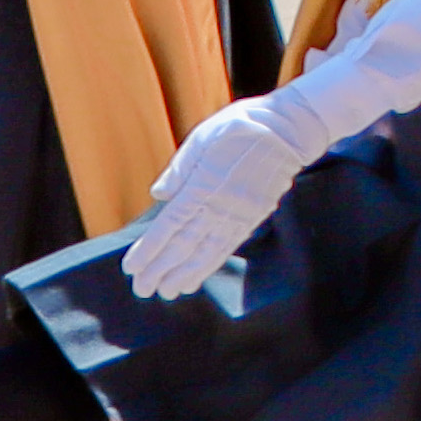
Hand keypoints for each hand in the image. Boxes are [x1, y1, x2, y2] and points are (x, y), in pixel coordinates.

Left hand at [118, 96, 312, 301]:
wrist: (288, 130)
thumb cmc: (239, 127)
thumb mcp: (202, 138)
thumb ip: (180, 169)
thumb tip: (159, 195)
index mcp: (203, 185)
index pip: (170, 225)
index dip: (150, 250)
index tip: (132, 268)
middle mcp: (221, 206)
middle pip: (185, 245)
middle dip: (161, 270)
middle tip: (142, 290)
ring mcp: (239, 215)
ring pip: (207, 253)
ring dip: (184, 275)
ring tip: (167, 293)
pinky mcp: (252, 218)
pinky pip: (227, 247)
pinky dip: (209, 265)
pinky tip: (197, 278)